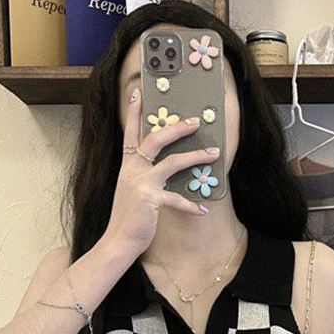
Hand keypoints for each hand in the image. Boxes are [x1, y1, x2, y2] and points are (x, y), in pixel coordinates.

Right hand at [103, 85, 219, 255]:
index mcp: (127, 165)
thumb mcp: (132, 190)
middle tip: (196, 121)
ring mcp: (141, 183)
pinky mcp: (150, 200)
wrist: (119, 240)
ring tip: (214, 154)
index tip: (138, 93)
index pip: (130, 133)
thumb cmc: (129, 216)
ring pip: (172, 162)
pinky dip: (191, 205)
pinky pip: (176, 199)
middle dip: (177, 128)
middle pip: (156, 139)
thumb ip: (144, 175)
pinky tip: (203, 209)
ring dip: (195, 156)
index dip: (134, 113)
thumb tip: (166, 164)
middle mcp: (132, 170)